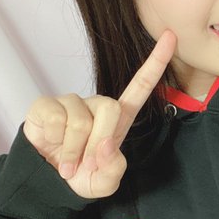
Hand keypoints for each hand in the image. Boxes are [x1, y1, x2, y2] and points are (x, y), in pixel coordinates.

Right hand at [22, 30, 175, 198]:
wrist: (49, 182)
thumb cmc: (82, 175)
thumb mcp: (106, 180)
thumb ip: (114, 167)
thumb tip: (104, 144)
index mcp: (118, 118)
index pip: (141, 86)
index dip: (156, 62)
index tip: (171, 37)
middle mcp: (96, 105)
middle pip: (110, 108)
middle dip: (97, 143)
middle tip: (86, 165)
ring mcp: (71, 102)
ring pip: (80, 121)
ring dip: (74, 151)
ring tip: (68, 163)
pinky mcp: (47, 105)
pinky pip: (56, 119)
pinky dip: (55, 141)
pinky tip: (52, 145)